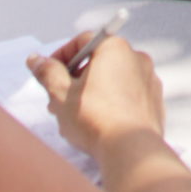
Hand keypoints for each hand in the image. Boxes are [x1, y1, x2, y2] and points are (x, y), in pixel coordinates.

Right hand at [27, 29, 166, 165]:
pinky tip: (98, 124)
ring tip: (75, 117)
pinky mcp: (154, 101)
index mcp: (115, 48)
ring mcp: (149, 80)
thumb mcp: (60, 93)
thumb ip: (47, 72)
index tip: (50, 75)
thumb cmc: (95, 118)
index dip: (61, 57)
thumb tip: (36, 59)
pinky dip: (111, 104)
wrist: (131, 150)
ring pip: (112, 80)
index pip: (83, 41)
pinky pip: (127, 96)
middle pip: (98, 61)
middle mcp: (137, 59)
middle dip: (75, 79)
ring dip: (91, 93)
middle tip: (59, 100)